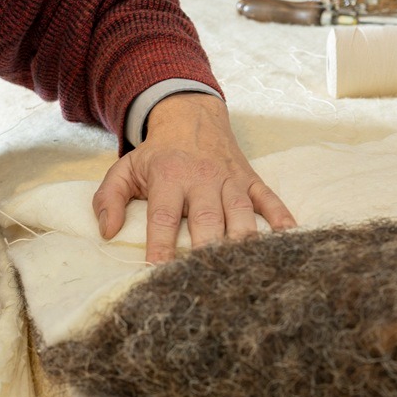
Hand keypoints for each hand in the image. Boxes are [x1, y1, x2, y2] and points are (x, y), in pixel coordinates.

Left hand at [93, 92, 295, 262]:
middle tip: (206, 280)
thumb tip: (107, 232)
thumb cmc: (157, 154)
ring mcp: (230, 180)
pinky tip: (289, 239)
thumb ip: (110, 198)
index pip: (164, 216)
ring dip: (242, 242)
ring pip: (240, 214)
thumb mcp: (126, 168)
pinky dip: (281, 218)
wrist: (191, 116)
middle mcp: (202, 179)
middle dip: (207, 250)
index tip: (158, 272)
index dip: (161, 245)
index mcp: (169, 177)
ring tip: (244, 272)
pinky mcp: (251, 180)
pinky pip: (269, 199)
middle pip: (207, 219)